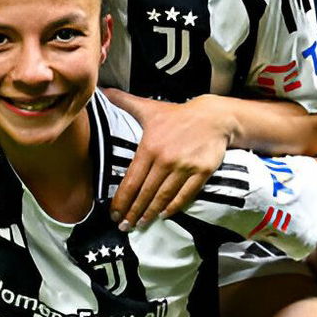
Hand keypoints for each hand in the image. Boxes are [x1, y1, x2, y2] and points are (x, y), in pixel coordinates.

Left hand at [104, 89, 232, 231]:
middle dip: (133, 212)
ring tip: (140, 223)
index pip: (131, 180)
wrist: (213, 117)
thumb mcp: (149, 107)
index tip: (114, 213)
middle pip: (145, 192)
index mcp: (149, 147)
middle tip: (124, 226)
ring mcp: (184, 167)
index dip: (121, 200)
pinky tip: (164, 214)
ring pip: (163, 196)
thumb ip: (124, 101)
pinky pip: (185, 195)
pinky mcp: (201, 172)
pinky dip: (173, 207)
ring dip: (150, 213)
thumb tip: (103, 90)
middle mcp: (164, 159)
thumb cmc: (177, 114)